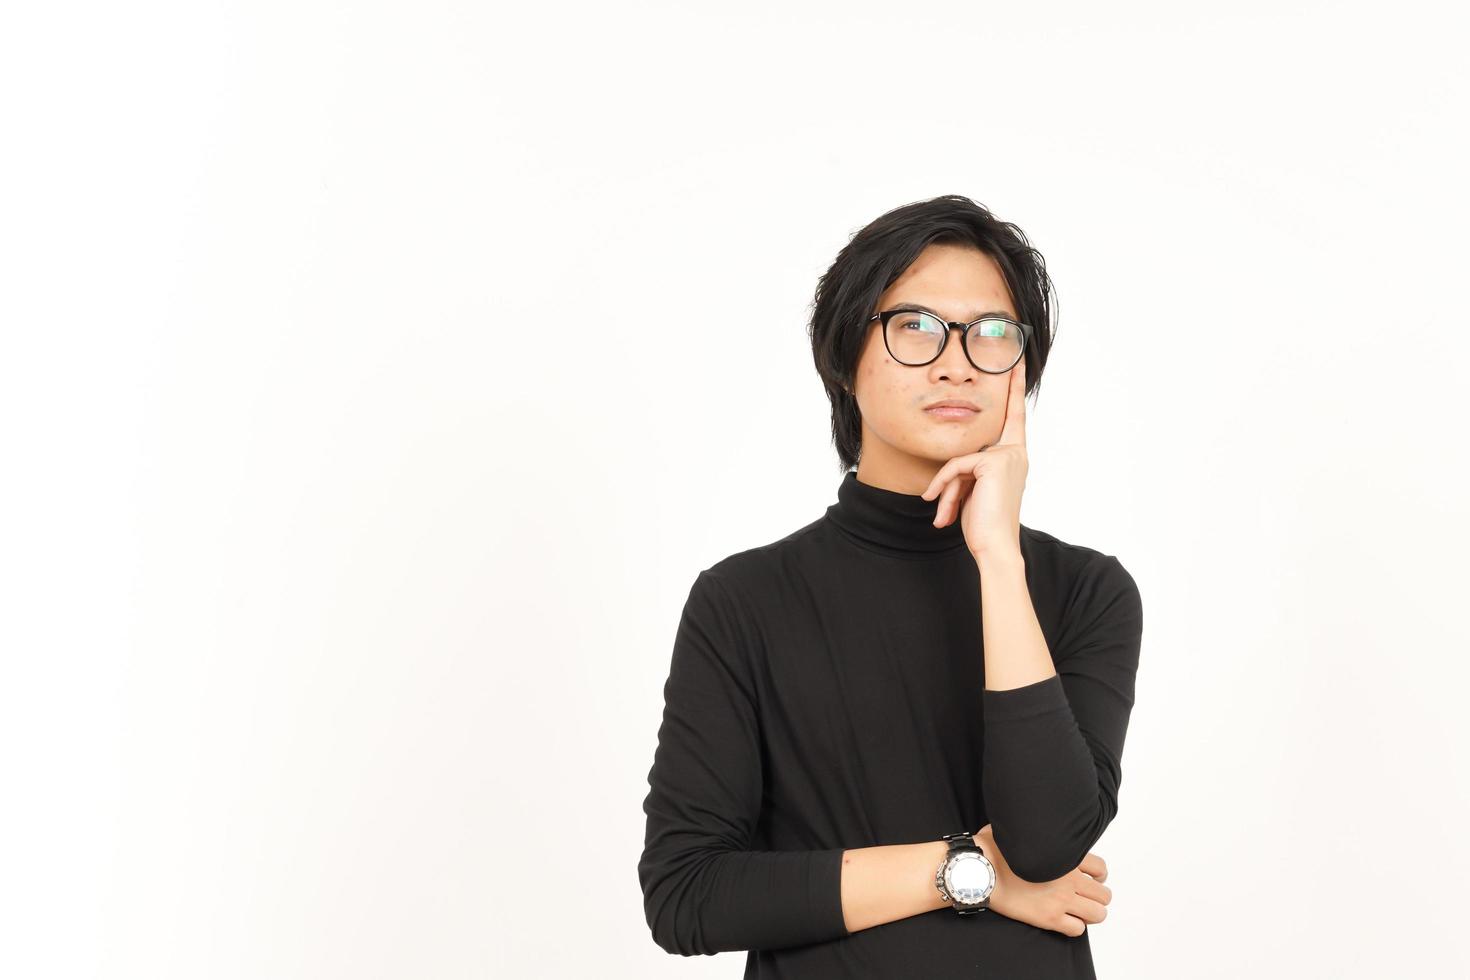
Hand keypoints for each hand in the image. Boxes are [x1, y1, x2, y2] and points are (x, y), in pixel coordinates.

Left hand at [919, 357, 1027, 559]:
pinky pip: (956, 467)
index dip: (1015, 390)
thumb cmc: (983, 525)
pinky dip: (944, 488)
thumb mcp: (973, 491)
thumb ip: (969, 469)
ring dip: (947, 489)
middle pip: (983, 435)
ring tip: (943, 515)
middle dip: (992, 420)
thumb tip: (955, 466)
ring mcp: (1007, 455)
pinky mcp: (994, 462)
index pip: (1014, 418)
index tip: (1017, 365)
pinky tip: (942, 511)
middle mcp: (1015, 453)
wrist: (994, 547)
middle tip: (1014, 363)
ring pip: (961, 459)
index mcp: (1014, 457)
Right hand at [974, 823, 1110, 937]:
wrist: (978, 869)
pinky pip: (1078, 930)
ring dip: (1089, 913)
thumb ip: (1029, 830)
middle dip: (1095, 897)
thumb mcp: (1013, 829)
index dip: (1097, 876)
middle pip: (1104, 895)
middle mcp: (1069, 879)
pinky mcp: (1049, 918)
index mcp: (1065, 856)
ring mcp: (1061, 900)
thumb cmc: (991, 849)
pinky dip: (1073, 927)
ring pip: (1098, 914)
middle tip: (1082, 898)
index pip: (1100, 869)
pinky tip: (1062, 921)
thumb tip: (1022, 821)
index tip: (1088, 880)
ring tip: (1076, 912)